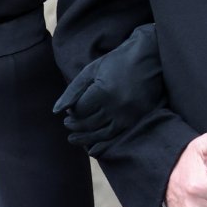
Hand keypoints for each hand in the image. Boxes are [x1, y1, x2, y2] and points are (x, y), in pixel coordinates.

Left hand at [54, 24, 164, 154]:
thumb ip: (73, 91)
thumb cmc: (117, 61)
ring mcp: (128, 115)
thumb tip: (56, 111)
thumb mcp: (91, 70)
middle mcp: (117, 106)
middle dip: (75, 126)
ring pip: (102, 134)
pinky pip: (116, 137)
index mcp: (103, 92)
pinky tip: (92, 148)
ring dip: (85, 138)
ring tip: (73, 138)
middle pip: (89, 123)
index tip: (68, 111)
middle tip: (67, 125)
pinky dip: (102, 143)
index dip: (71, 113)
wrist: (149, 58)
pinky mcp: (137, 119)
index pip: (80, 111)